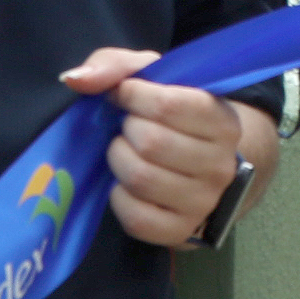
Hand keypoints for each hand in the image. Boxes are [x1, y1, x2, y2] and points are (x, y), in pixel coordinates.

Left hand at [60, 51, 267, 248]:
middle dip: (126, 130)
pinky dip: (120, 198)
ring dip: (120, 160)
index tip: (125, 95)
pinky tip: (126, 185)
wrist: (201, 171)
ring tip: (126, 153)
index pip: (168, 105)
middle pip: (152, 142)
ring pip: (142, 178)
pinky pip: (137, 217)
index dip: (132, 95)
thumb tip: (76, 79)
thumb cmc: (171, 119)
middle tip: (128, 129)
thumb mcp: (152, 80)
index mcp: (223, 122)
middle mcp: (221, 164)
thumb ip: (115, 67)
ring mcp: (204, 202)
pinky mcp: (181, 231)